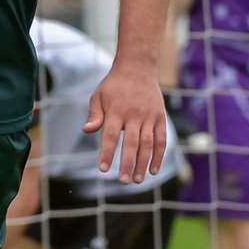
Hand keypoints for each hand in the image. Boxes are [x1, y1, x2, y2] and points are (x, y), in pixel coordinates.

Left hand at [84, 65, 167, 182]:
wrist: (138, 67)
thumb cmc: (114, 85)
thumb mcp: (99, 95)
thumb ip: (95, 115)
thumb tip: (87, 130)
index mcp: (116, 110)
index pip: (111, 135)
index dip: (107, 153)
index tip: (103, 169)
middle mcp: (134, 114)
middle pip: (132, 143)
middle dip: (128, 163)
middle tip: (124, 181)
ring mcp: (149, 116)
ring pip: (148, 144)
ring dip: (143, 163)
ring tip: (138, 180)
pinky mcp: (160, 117)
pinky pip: (161, 139)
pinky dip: (158, 155)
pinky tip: (153, 170)